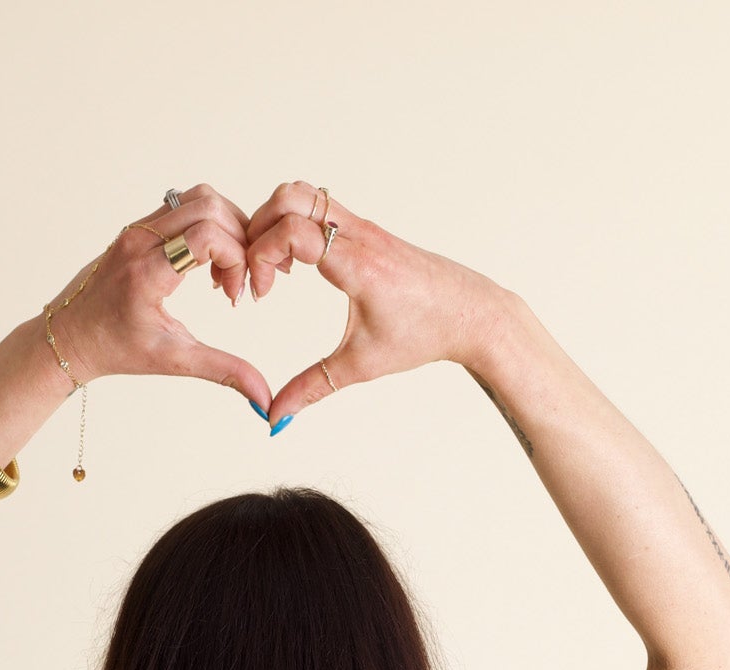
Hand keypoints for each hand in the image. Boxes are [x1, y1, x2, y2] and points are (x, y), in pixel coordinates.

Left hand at [42, 184, 270, 411]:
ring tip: (224, 269)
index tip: (233, 295)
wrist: (71, 336)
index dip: (235, 258)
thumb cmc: (116, 350)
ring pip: (198, 197)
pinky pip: (183, 205)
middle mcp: (140, 241)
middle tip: (236, 280)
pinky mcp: (138, 225)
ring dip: (225, 227)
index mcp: (147, 273)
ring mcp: (137, 228)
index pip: (206, 234)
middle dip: (238, 240)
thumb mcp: (173, 361)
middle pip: (209, 206)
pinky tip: (206, 262)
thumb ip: (223, 371)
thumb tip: (264, 399)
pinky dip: (207, 225)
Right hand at [242, 183, 508, 423]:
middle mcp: (359, 235)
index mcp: (358, 265)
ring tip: (276, 268)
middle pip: (291, 196)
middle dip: (258, 229)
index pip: (294, 230)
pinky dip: (294, 223)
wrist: (471, 313)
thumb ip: (312, 389)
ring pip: (303, 192)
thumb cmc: (423, 336)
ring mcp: (364, 225)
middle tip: (258, 273)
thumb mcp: (360, 366)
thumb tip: (275, 417)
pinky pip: (318, 205)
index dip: (262, 254)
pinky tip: (296, 264)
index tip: (261, 292)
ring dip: (275, 221)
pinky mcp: (366, 227)